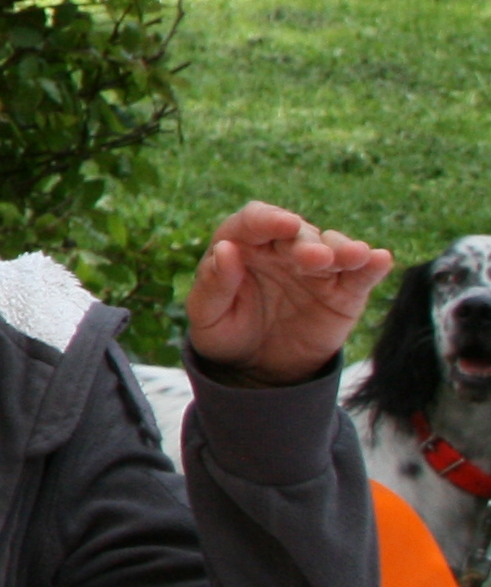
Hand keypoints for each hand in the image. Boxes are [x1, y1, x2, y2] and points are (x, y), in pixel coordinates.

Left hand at [185, 203, 391, 386]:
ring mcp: (317, 269)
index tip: (283, 224)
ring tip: (353, 256)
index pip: (255, 220)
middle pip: (298, 234)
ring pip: (334, 247)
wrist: (258, 367)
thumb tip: (226, 249)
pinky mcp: (345, 292)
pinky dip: (372, 265)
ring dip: (343, 249)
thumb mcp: (206, 315)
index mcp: (244, 245)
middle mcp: (282, 250)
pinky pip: (361, 275)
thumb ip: (213, 283)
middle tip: (313, 259)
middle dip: (307, 243)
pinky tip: (380, 259)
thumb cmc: (225, 332)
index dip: (268, 219)